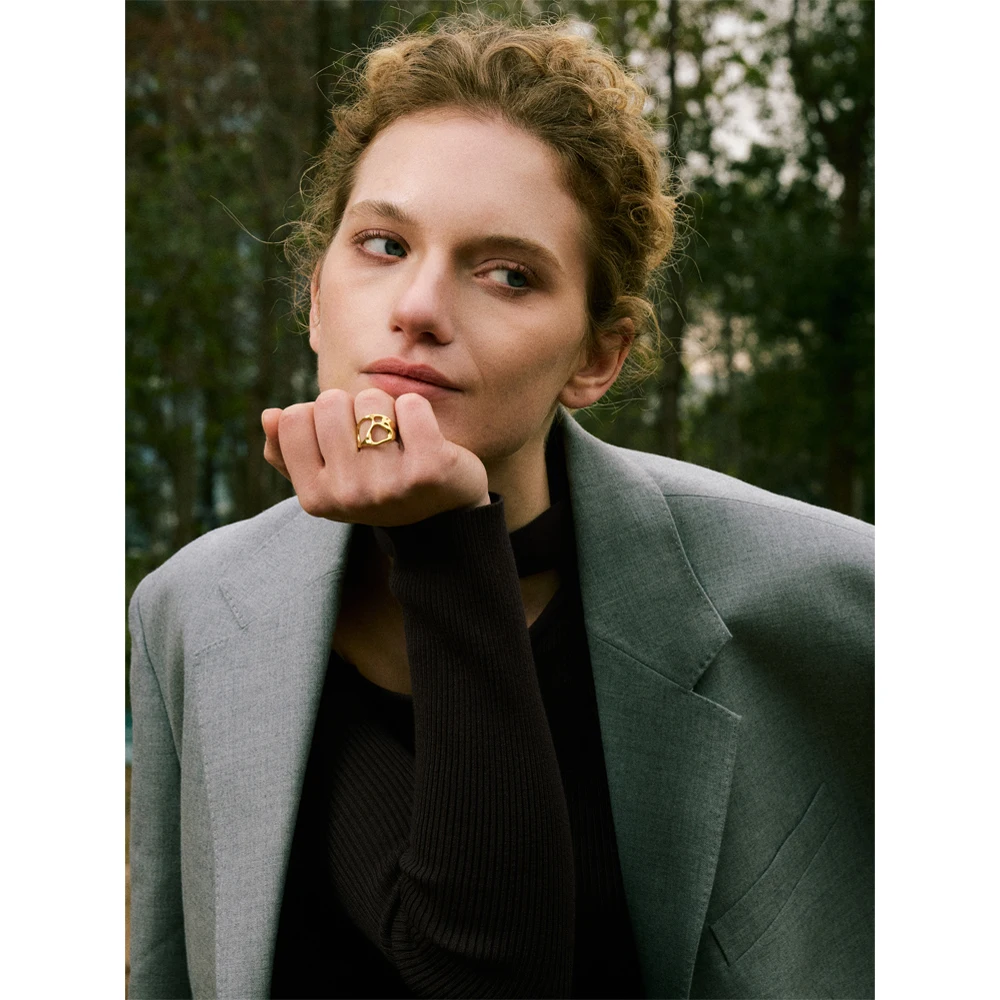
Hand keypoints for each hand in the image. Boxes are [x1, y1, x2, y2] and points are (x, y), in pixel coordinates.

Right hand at [261, 387, 490, 525]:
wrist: (442, 521)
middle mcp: (347, 494)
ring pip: (372, 398)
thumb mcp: (328, 480)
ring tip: (399, 443)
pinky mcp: (429, 468)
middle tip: (374, 441)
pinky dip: (418, 410)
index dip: (319, 418)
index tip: (342, 442)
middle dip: (353, 410)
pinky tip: (424, 438)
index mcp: (314, 497)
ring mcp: (388, 483)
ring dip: (387, 410)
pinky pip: (411, 404)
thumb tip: (269, 414)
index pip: (293, 417)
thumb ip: (289, 452)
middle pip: (331, 401)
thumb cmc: (378, 488)